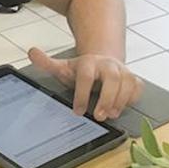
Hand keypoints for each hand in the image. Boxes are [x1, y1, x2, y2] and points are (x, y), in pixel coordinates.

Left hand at [28, 47, 142, 119]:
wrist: (102, 62)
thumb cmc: (83, 70)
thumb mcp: (64, 67)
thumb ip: (47, 63)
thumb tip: (31, 52)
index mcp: (89, 62)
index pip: (86, 76)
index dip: (82, 94)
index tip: (77, 111)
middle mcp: (108, 65)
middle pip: (112, 78)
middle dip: (107, 98)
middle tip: (99, 116)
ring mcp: (122, 71)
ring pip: (127, 82)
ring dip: (120, 100)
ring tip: (111, 114)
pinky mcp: (133, 79)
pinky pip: (137, 86)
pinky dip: (133, 97)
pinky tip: (123, 106)